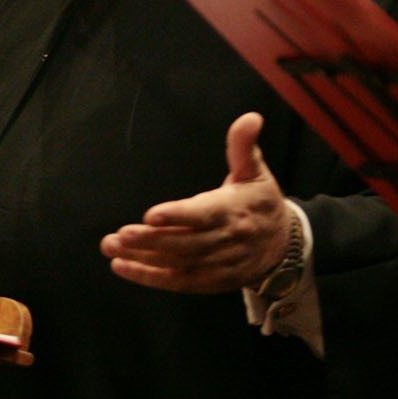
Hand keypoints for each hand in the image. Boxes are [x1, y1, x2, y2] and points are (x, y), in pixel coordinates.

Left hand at [101, 112, 290, 293]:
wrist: (285, 244)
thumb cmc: (261, 201)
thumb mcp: (256, 171)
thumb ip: (244, 146)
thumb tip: (251, 117)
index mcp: (233, 211)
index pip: (204, 215)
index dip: (178, 216)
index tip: (150, 215)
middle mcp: (225, 240)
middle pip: (185, 244)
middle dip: (150, 241)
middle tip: (119, 234)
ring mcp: (218, 264)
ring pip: (178, 264)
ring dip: (143, 259)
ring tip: (112, 248)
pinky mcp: (212, 281)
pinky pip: (179, 282)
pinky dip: (151, 277)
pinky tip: (123, 267)